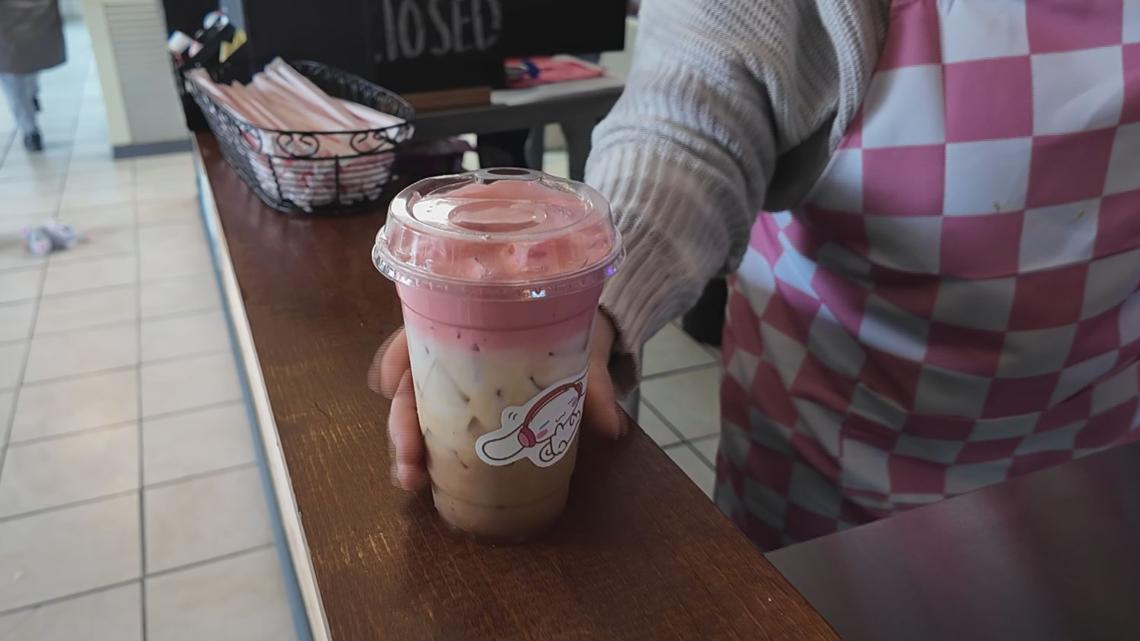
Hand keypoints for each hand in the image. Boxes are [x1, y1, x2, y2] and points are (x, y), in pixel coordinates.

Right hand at [368, 311, 624, 490]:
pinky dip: (426, 453)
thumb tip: (611, 429)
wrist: (590, 332)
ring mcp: (458, 383)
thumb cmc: (575, 324)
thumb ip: (594, 383)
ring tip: (409, 481)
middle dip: (400, 424)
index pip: (417, 331)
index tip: (389, 388)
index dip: (395, 358)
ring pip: (416, 410)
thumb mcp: (584, 346)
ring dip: (406, 447)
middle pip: (410, 383)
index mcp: (470, 320)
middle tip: (408, 462)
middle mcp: (454, 352)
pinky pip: (437, 428)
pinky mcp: (469, 409)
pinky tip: (424, 480)